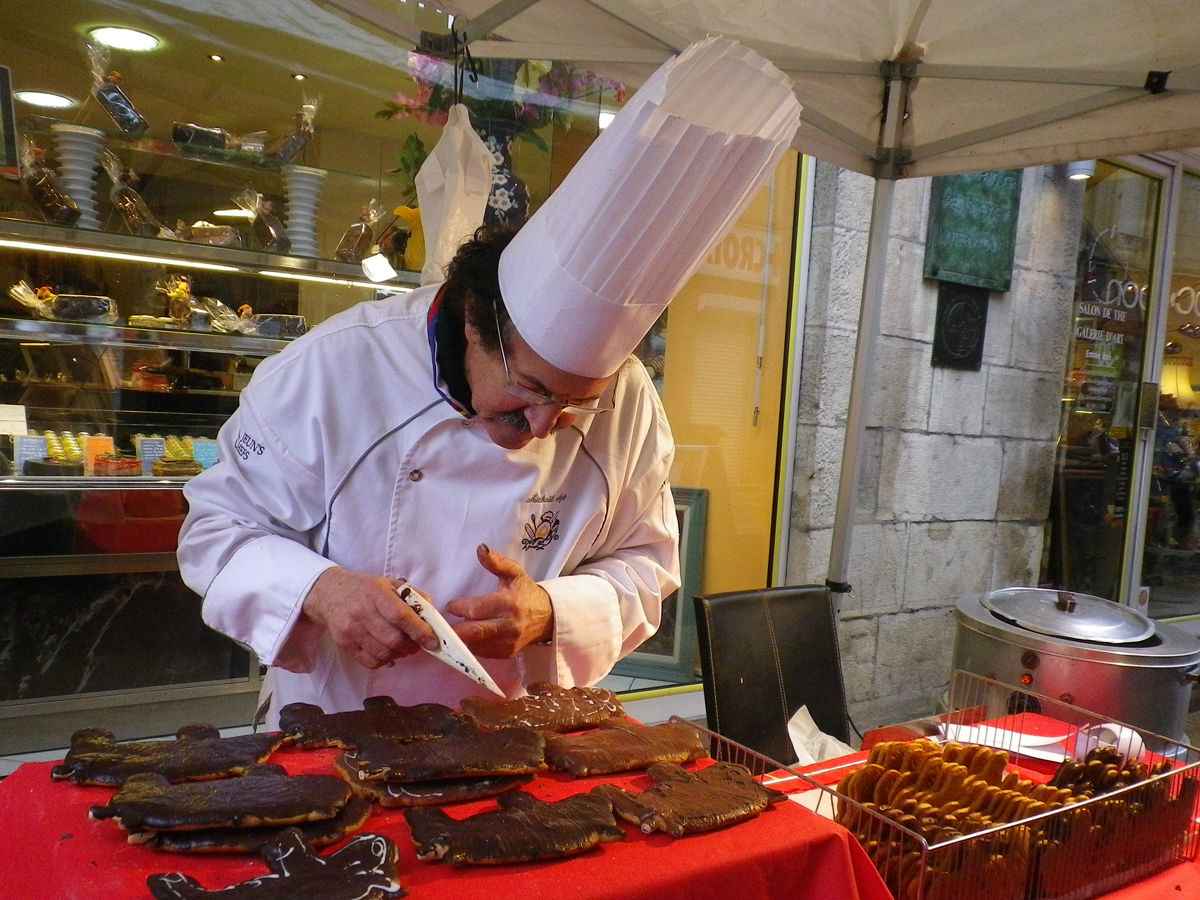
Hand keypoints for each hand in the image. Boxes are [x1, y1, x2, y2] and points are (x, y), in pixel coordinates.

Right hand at [302, 567, 438, 668]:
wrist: (330, 594)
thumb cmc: (365, 589)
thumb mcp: (389, 584)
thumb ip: (414, 597)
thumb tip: (433, 617)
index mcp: (376, 592)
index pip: (401, 616)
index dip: (420, 631)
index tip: (432, 641)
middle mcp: (361, 611)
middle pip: (393, 639)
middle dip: (411, 646)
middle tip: (417, 645)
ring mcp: (350, 629)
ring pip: (383, 653)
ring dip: (399, 655)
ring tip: (403, 648)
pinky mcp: (344, 643)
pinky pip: (370, 662)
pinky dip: (384, 661)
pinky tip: (387, 652)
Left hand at [445, 543, 552, 657]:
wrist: (547, 617)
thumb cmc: (525, 592)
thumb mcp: (514, 573)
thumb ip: (496, 562)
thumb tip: (480, 548)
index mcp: (509, 604)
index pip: (475, 609)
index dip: (458, 607)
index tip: (451, 605)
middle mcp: (509, 626)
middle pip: (472, 632)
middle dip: (454, 629)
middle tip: (443, 623)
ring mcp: (508, 643)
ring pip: (474, 644)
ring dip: (461, 637)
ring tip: (453, 628)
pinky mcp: (506, 654)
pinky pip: (481, 652)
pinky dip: (471, 645)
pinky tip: (468, 636)